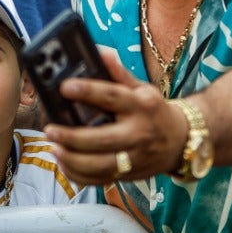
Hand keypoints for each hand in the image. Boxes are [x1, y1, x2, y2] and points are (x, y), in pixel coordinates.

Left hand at [45, 47, 189, 184]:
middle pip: (101, 139)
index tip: (65, 87)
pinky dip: (79, 175)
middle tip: (50, 129)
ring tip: (53, 147)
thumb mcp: (142, 88)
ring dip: (72, 159)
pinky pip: (100, 180)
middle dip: (72, 137)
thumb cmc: (154, 111)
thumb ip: (118, 73)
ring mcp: (136, 158)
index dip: (87, 91)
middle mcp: (139, 133)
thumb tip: (98, 52)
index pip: (112, 97)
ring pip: (99, 166)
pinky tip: (64, 163)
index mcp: (142, 106)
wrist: (181, 141)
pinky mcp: (130, 175)